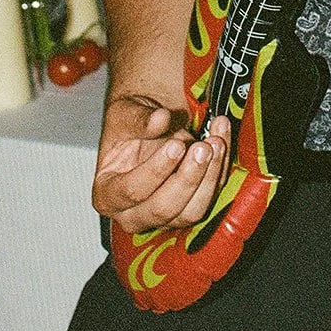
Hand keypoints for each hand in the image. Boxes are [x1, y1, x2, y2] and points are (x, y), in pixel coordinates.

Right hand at [92, 95, 230, 234]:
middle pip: (164, 209)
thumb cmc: (129, 126)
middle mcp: (134, 213)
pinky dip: (220, 168)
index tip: (175, 145)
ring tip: (216, 142)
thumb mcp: (125, 115)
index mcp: (108, 194)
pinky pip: (211, 196)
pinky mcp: (190, 207)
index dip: (156, 170)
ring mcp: (165, 216)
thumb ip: (139, 119)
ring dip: (209, 177)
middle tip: (202, 148)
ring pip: (192, 211)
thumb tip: (160, 119)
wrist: (147, 127)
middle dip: (187, 178)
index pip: (132, 191)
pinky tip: (222, 139)